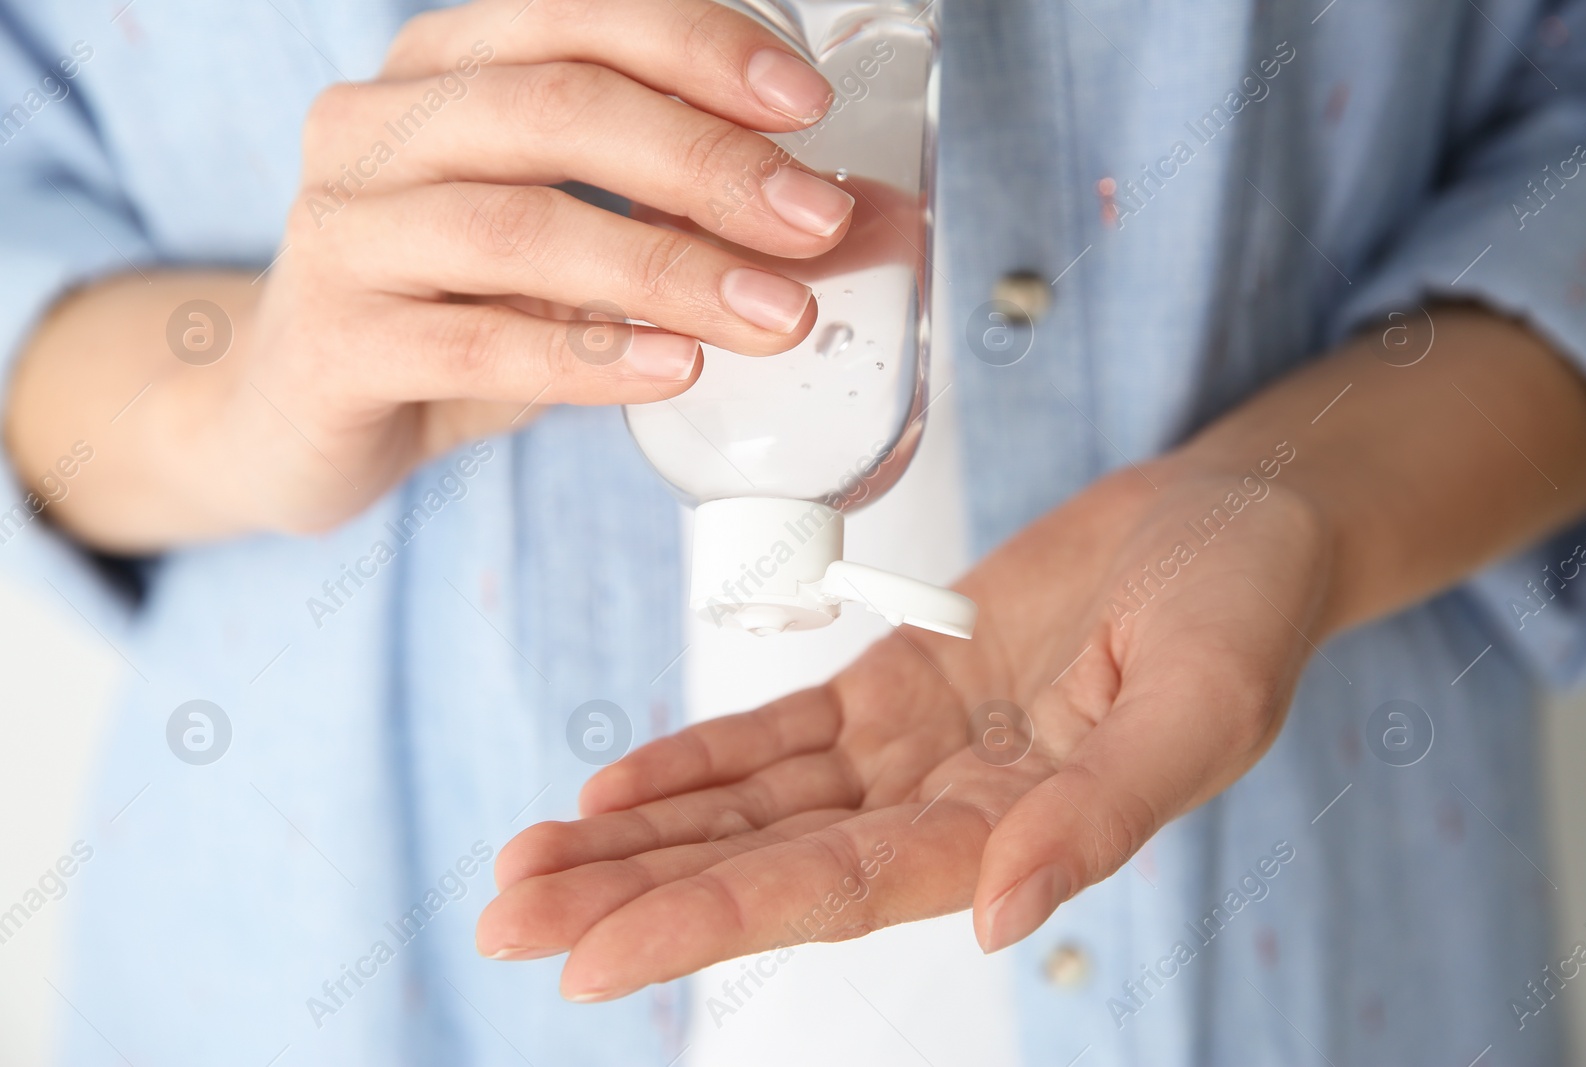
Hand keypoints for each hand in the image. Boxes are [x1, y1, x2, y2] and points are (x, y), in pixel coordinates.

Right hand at [10, 0, 858, 547]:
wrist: (299, 415)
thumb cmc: (456, 311)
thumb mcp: (580, 248)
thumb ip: (696, 223)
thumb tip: (866, 221)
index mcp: (443, 68)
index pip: (577, 15)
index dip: (698, 48)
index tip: (806, 107)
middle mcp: (376, 125)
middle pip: (554, 107)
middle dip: (705, 162)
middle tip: (814, 222)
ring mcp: (340, 231)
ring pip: (518, 227)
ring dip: (666, 269)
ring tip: (773, 314)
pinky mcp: (331, 342)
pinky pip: (476, 344)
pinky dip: (590, 357)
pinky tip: (674, 370)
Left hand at [477, 451, 1332, 998]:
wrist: (1238, 518)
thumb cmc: (1244, 607)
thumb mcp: (1201, 706)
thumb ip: (1101, 815)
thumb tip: (1004, 919)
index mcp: (1011, 833)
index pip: (833, 891)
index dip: (708, 921)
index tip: (589, 960)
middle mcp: (943, 808)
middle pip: (763, 863)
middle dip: (633, 894)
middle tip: (505, 919)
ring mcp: (913, 748)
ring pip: (752, 807)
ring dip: (639, 838)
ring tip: (522, 866)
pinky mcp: (898, 683)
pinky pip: (778, 734)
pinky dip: (695, 761)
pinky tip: (609, 790)